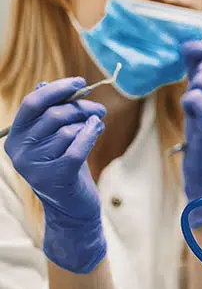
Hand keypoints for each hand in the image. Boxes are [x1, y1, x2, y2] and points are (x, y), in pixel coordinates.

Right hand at [3, 78, 106, 272]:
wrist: (71, 206)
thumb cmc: (65, 164)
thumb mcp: (53, 137)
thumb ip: (49, 112)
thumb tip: (45, 84)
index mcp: (15, 137)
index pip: (32, 103)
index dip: (57, 89)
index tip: (79, 82)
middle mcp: (20, 152)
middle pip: (55, 115)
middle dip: (81, 107)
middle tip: (99, 109)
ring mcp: (35, 166)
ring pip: (68, 130)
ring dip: (88, 123)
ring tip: (97, 126)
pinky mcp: (55, 177)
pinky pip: (77, 147)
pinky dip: (91, 134)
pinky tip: (99, 128)